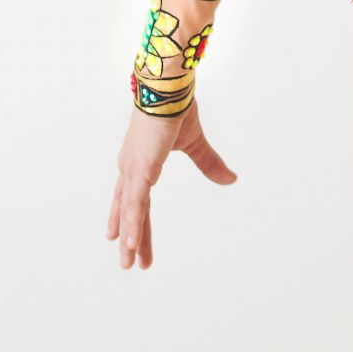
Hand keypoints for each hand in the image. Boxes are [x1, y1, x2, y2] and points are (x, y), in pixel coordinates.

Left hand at [106, 98, 236, 268]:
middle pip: (131, 210)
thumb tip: (231, 179)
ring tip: (128, 263)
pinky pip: (134, 202)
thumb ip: (208, 163)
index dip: (131, 220)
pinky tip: (128, 242)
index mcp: (141, 161)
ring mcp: (133, 169)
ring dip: (129, 238)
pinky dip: (131, 223)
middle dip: (131, 237)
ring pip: (130, 211)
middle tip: (129, 263)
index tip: (121, 240)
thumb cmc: (177, 108)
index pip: (137, 199)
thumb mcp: (194, 143)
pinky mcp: (140, 168)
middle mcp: (131, 167)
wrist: (169, 88)